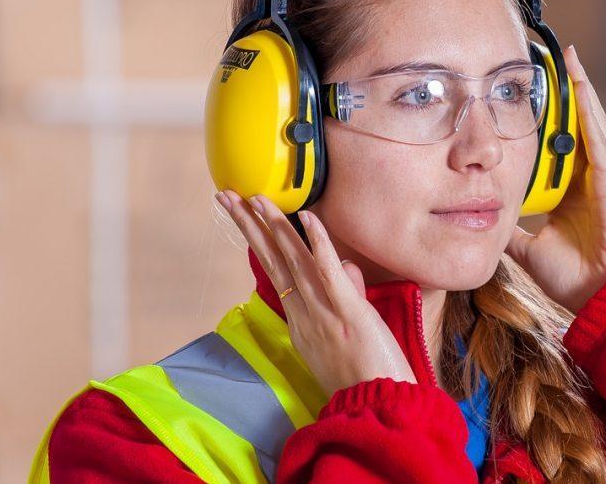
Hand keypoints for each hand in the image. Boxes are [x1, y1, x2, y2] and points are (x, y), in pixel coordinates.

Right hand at [215, 190, 417, 397]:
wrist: (378, 408)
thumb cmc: (366, 376)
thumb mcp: (347, 333)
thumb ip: (345, 295)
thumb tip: (347, 268)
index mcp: (300, 321)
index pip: (276, 271)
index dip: (258, 240)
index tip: (244, 214)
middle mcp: (305, 314)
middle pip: (273, 261)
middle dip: (248, 225)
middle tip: (227, 196)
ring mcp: (324, 313)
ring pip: (294, 261)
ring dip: (273, 225)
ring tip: (254, 198)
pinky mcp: (349, 313)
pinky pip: (330, 273)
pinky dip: (319, 243)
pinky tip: (306, 217)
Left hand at [505, 45, 605, 314]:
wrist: (603, 295)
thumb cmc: (574, 278)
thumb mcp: (527, 248)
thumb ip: (510, 230)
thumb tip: (482, 218)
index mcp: (567, 194)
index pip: (551, 150)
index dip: (541, 124)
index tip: (525, 100)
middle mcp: (584, 179)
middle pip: (569, 128)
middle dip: (559, 96)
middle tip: (545, 63)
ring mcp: (598, 175)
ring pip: (586, 123)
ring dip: (577, 89)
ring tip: (567, 57)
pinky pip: (596, 134)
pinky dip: (587, 107)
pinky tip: (579, 82)